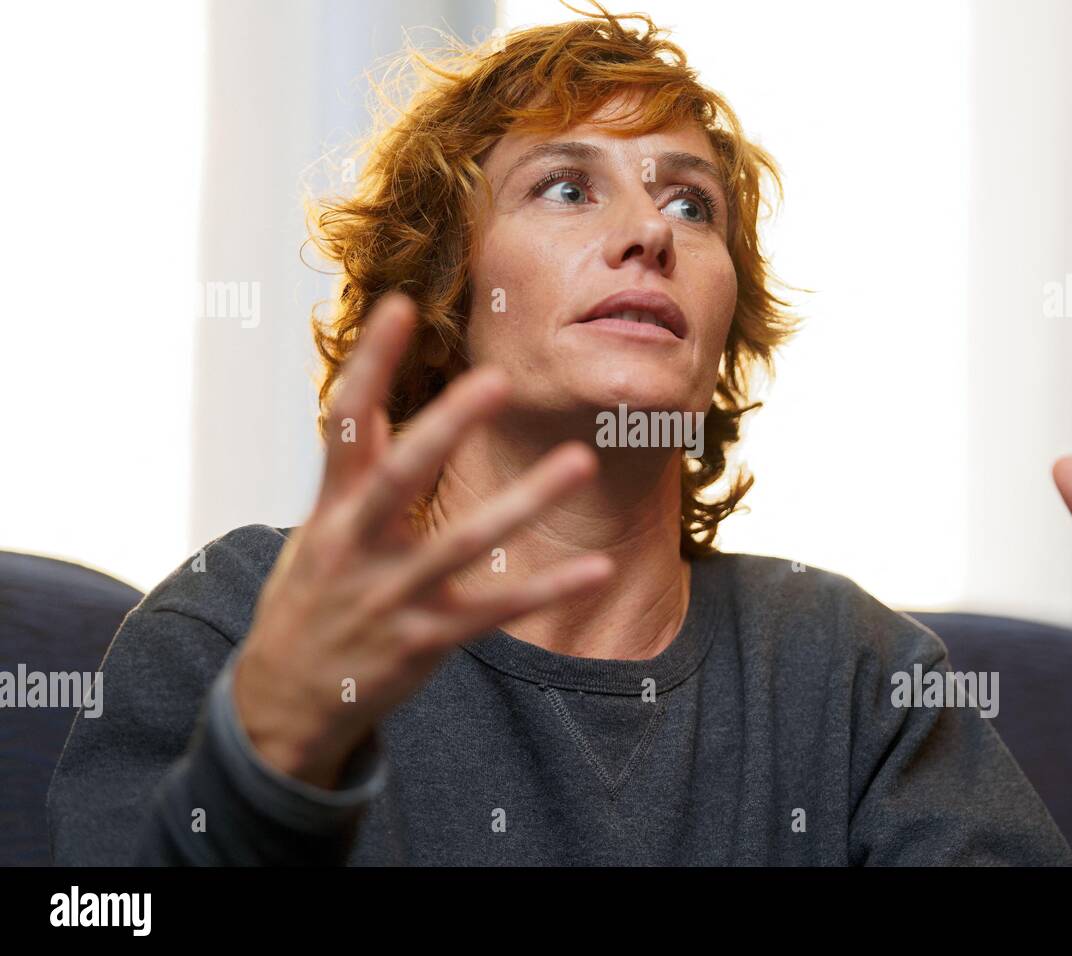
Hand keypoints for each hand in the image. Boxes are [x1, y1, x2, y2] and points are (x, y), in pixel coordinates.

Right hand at [233, 292, 613, 788]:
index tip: (398, 305)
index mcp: (331, 508)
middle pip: (403, 475)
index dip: (370, 364)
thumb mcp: (316, 528)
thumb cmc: (311, 596)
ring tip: (579, 461)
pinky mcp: (426, 638)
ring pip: (463, 542)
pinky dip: (547, 589)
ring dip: (524, 501)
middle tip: (497, 379)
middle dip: (447, 427)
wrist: (282, 702)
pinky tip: (596, 568)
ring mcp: (393, 594)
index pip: (345, 422)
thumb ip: (350, 468)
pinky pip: (495, 609)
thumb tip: (373, 397)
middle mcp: (358, 545)